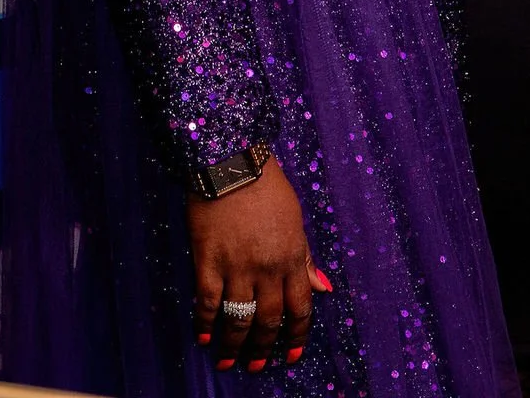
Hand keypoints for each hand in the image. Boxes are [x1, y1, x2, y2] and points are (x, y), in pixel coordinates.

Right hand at [187, 157, 330, 371]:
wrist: (232, 162)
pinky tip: (205, 338)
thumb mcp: (295, 219)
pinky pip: (207, 303)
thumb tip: (324, 288)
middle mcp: (268, 267)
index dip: (296, 335)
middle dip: (263, 348)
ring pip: (238, 319)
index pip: (300, 306)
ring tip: (228, 363)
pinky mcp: (208, 262)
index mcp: (293, 255)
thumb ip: (306, 257)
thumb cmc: (268, 187)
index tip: (291, 356)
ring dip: (234, 346)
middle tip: (256, 366)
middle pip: (269, 320)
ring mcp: (237, 267)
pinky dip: (205, 324)